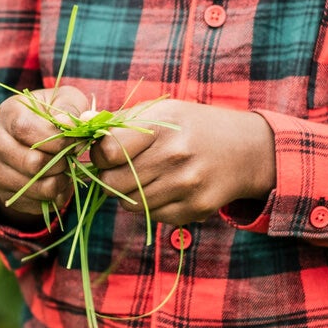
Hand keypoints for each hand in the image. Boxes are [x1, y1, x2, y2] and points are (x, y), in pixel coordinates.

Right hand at [0, 84, 93, 217]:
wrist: (36, 139)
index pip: (25, 129)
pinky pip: (34, 203)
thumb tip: (67, 124)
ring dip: (59, 182)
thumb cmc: (55, 115)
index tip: (75, 141)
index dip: (55, 140)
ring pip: (33, 186)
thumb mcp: (66, 100)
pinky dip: (53, 197)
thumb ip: (70, 108)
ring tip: (66, 170)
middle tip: (71, 157)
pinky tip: (57, 182)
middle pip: (30, 162)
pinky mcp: (3, 192)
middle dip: (60, 163)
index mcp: (8, 113)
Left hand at [89, 98, 275, 224]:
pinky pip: (151, 215)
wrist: (247, 150)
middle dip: (110, 177)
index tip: (107, 152)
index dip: (99, 154)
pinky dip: (151, 205)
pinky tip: (167, 187)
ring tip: (146, 176)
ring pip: (128, 204)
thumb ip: (120, 121)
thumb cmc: (193, 127)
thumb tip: (80, 124)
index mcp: (163, 126)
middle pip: (113, 182)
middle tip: (121, 168)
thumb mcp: (162, 111)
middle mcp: (175, 157)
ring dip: (129, 192)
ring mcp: (186, 186)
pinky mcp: (194, 210)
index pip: (107, 151)